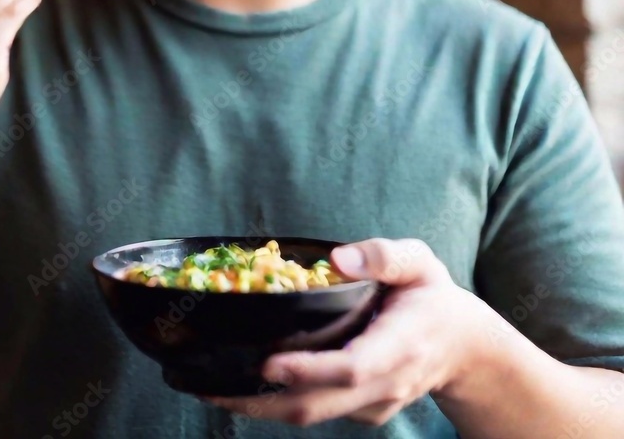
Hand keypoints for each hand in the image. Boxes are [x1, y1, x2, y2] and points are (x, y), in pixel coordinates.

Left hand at [203, 238, 484, 427]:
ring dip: (259, 407)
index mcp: (399, 345)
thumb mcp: (419, 262)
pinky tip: (239, 383)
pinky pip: (316, 411)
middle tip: (209, 383)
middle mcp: (384, 383)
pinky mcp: (360, 411)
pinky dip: (276, 402)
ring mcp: (372, 405)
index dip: (308, 369)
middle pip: (319, 404)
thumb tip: (339, 258)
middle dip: (262, 399)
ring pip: (311, 416)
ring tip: (207, 387)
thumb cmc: (432, 297)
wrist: (465, 349)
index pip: (351, 367)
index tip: (268, 363)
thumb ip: (384, 256)